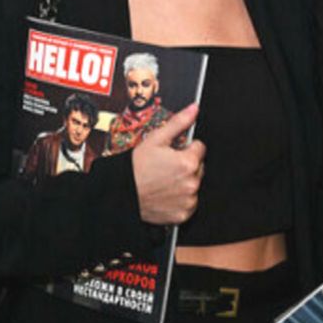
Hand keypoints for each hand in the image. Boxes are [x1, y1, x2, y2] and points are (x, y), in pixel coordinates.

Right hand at [131, 105, 202, 224]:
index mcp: (188, 162)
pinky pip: (189, 202)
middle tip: (166, 166)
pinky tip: (166, 193)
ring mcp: (188, 200)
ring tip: (164, 180)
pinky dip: (180, 198)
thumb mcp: (156, 140)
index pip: (199, 147)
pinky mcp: (183, 214)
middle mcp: (191, 182)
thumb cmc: (136, 167)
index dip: (186, 147)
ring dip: (184, 181)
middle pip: (199, 166)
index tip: (174, 152)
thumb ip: (178, 123)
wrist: (122, 194)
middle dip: (187, 164)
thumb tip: (193, 109)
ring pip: (194, 184)